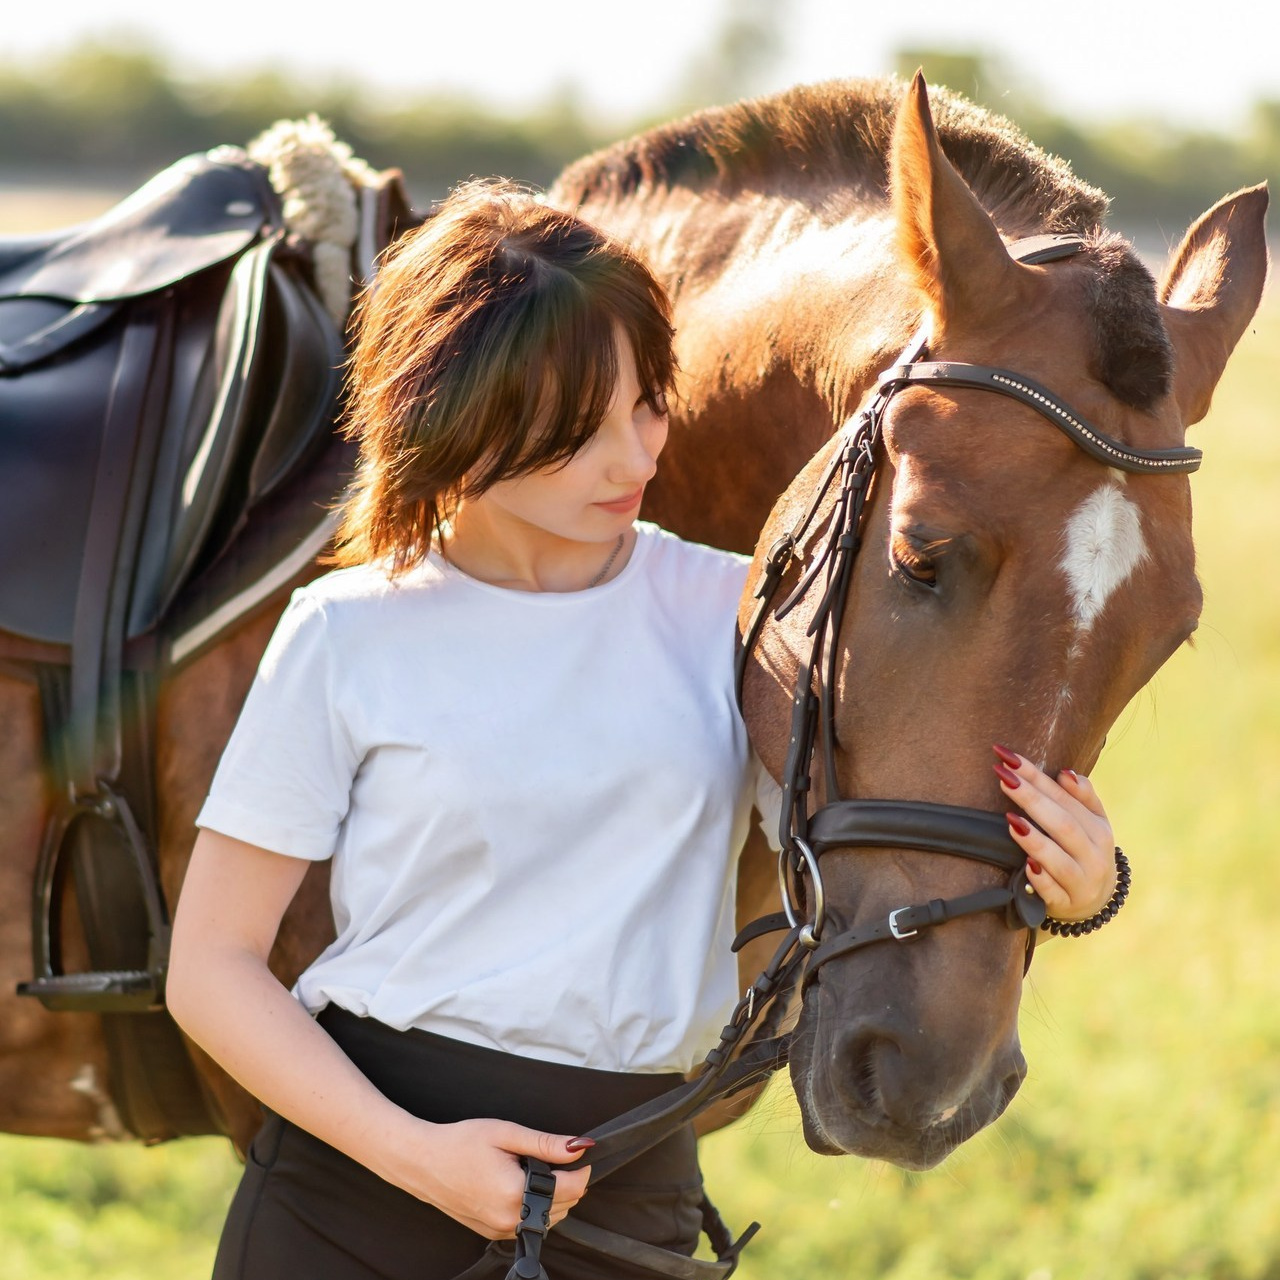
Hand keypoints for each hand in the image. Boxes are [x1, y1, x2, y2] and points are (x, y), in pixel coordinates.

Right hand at [388, 1117, 592, 1238]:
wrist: (422, 1162)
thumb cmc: (460, 1143)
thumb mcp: (505, 1134)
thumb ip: (545, 1144)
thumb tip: (579, 1147)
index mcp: (515, 1193)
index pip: (571, 1190)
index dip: (581, 1170)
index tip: (580, 1155)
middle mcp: (509, 1219)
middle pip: (564, 1207)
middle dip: (568, 1183)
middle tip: (553, 1158)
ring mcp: (500, 1230)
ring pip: (548, 1220)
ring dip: (553, 1198)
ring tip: (534, 1170)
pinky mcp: (492, 1233)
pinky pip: (528, 1225)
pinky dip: (535, 1208)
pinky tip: (521, 1186)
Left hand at [992, 744, 1116, 920]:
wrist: (1095, 901)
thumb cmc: (1084, 850)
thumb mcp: (1092, 823)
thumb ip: (1082, 796)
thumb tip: (1066, 773)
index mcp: (1098, 829)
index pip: (1064, 798)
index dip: (1036, 777)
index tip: (1008, 759)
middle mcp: (1094, 855)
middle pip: (1063, 824)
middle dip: (1032, 799)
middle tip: (1004, 778)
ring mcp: (1082, 882)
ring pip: (1059, 860)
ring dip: (1035, 840)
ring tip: (1011, 820)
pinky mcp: (1067, 904)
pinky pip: (1053, 893)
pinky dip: (1040, 880)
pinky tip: (1025, 865)